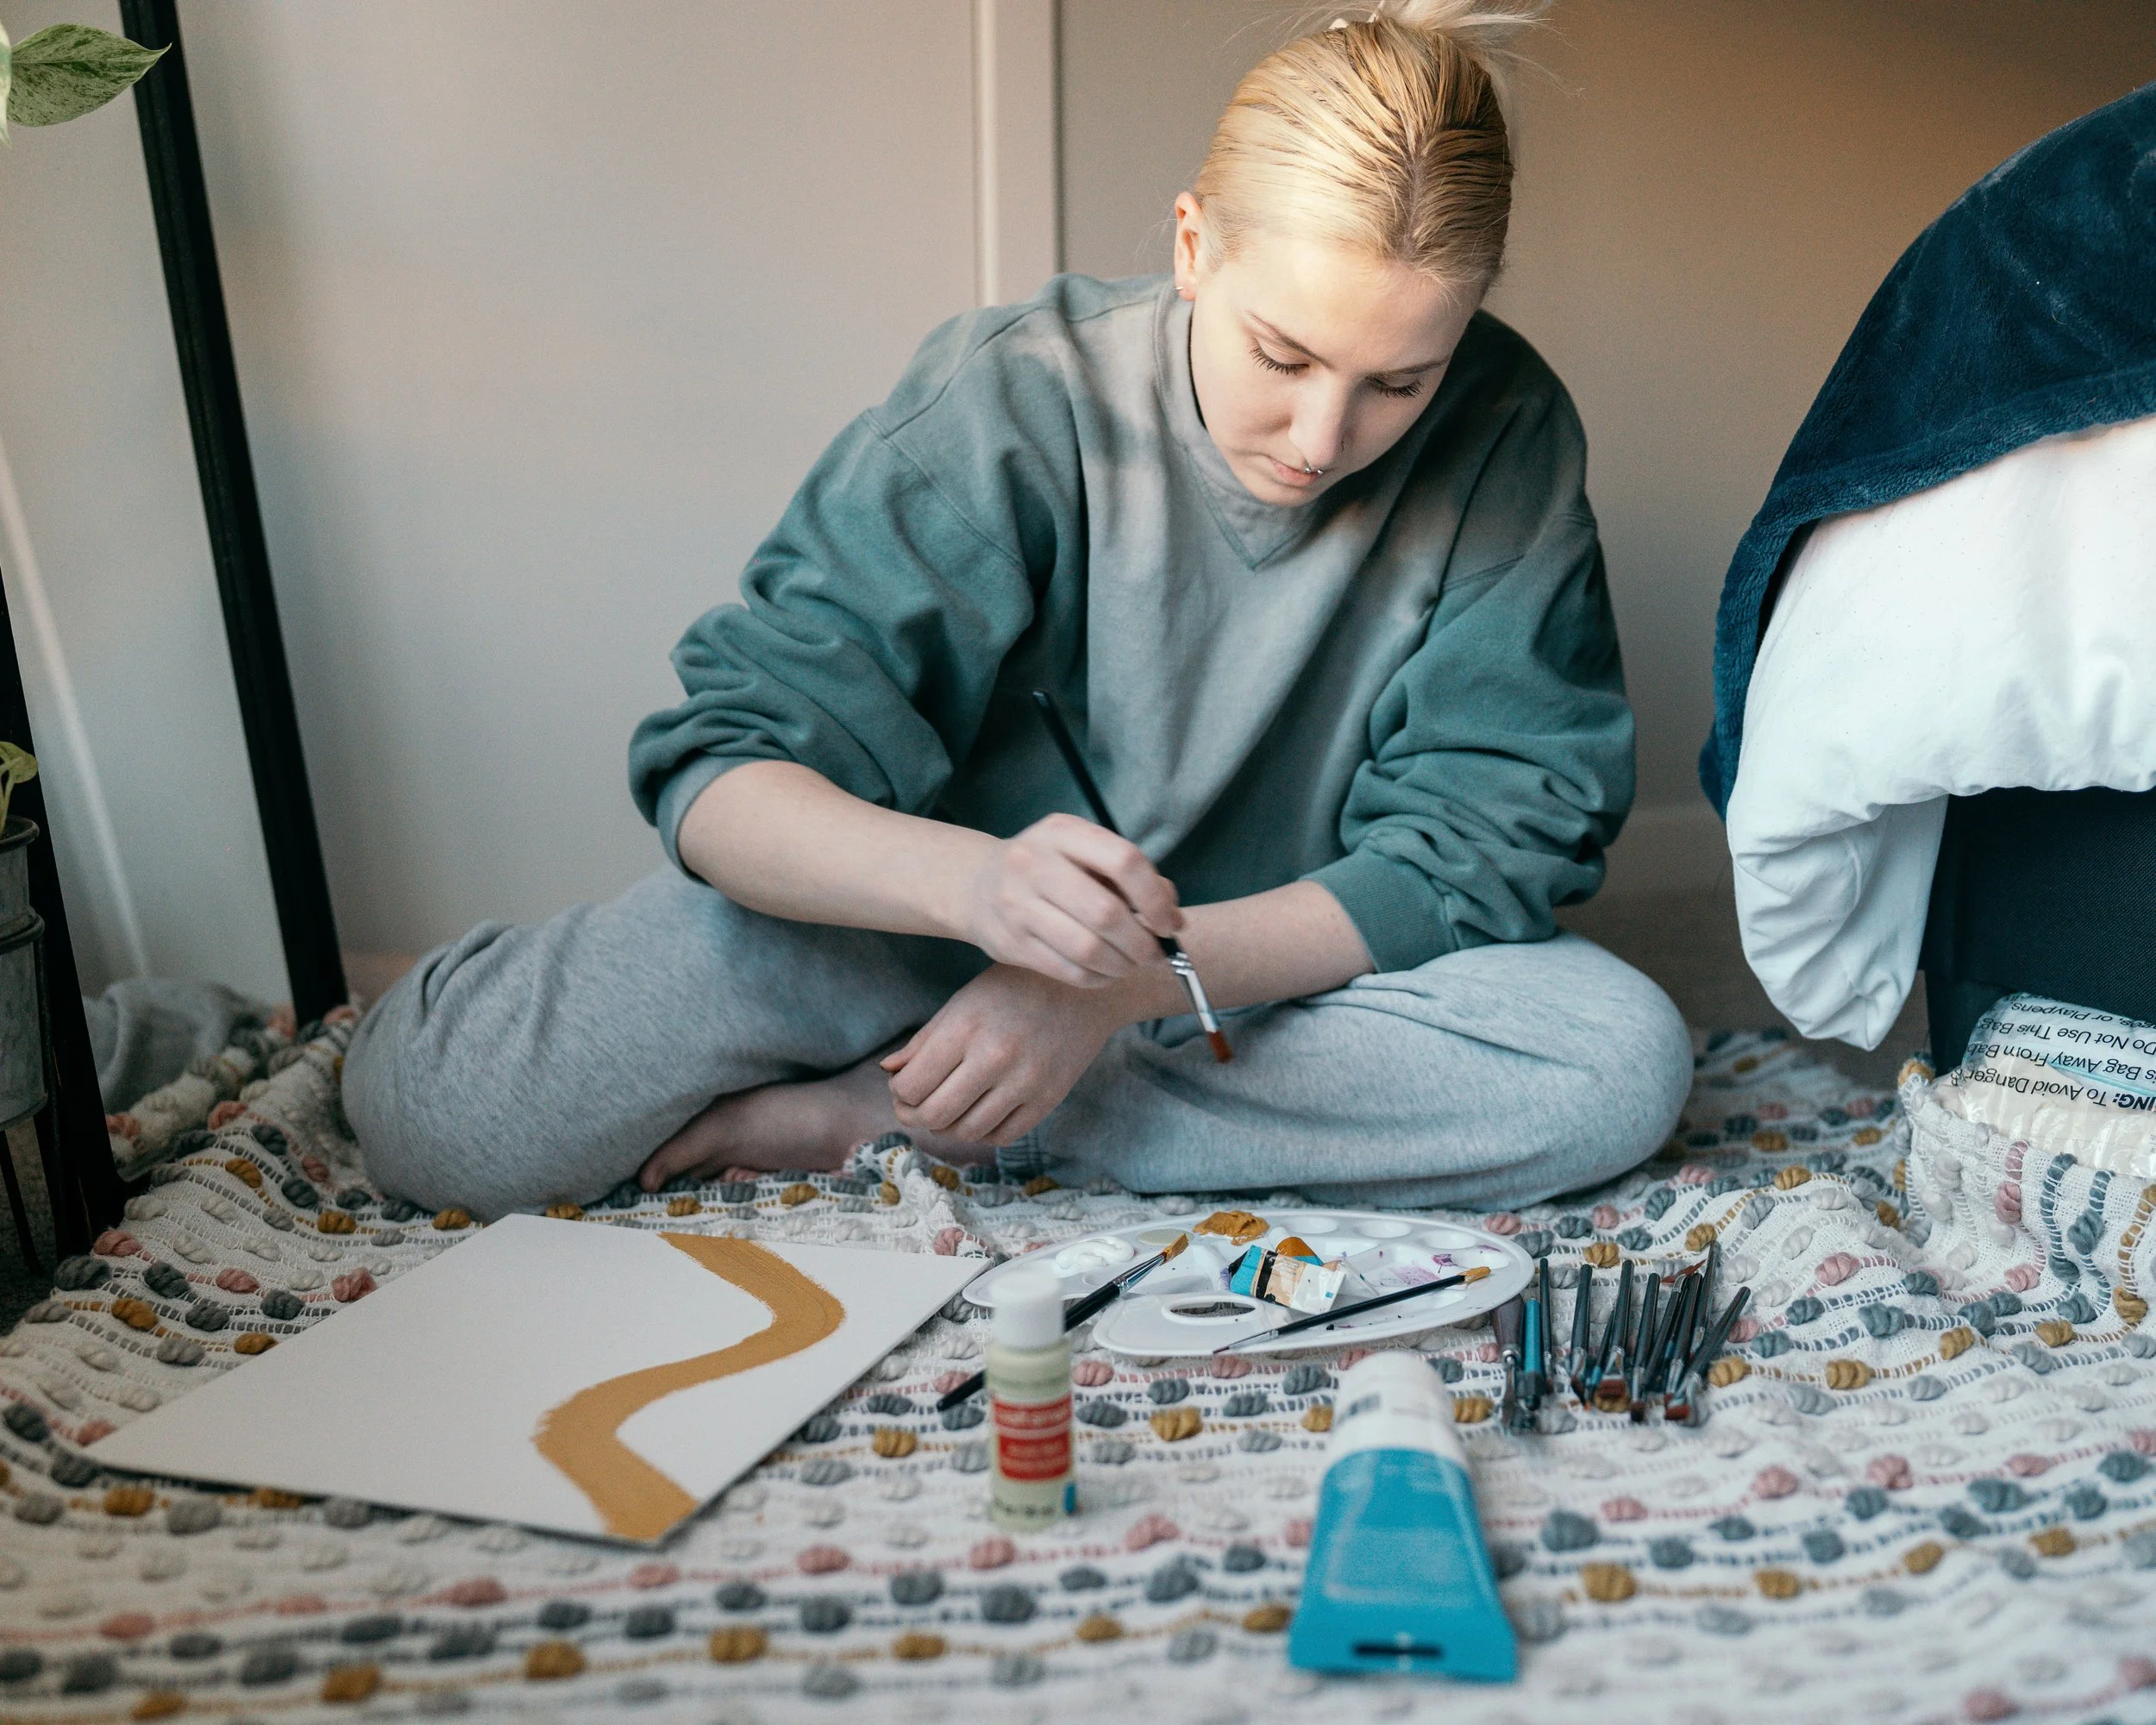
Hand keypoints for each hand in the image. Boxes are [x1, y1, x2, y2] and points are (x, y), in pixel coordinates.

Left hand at [882, 963, 1131, 1144]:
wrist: (1087, 989)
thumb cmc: (1017, 987)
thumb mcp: (965, 1000)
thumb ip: (925, 1039)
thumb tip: (888, 1072)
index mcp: (966, 1028)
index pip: (911, 1086)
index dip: (899, 1092)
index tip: (905, 1084)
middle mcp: (995, 1058)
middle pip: (934, 1115)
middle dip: (916, 1115)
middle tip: (918, 1105)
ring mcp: (1025, 1083)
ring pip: (967, 1132)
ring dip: (949, 1126)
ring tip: (948, 1107)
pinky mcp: (1049, 1100)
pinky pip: (1003, 1136)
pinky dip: (983, 1131)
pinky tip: (979, 1112)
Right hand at [959, 813, 1181, 986]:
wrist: (976, 884)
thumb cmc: (1048, 867)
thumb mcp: (1084, 853)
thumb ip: (1131, 876)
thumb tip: (1173, 917)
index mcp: (1063, 832)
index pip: (1124, 861)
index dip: (1155, 898)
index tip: (1170, 923)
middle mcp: (1034, 863)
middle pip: (1106, 913)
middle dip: (1142, 942)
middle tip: (1155, 953)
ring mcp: (1017, 904)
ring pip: (1087, 948)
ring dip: (1122, 965)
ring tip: (1132, 964)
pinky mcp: (1010, 943)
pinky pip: (1067, 970)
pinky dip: (1097, 977)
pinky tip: (1105, 971)